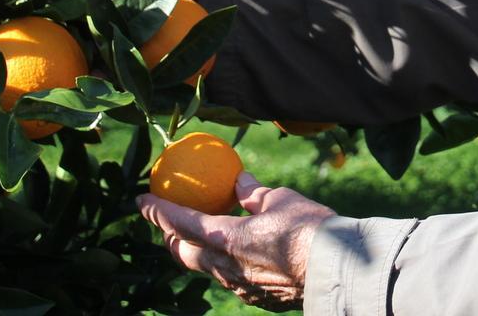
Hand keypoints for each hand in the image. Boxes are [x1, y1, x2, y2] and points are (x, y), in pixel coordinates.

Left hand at [138, 172, 335, 311]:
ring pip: (205, 269)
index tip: (141, 199)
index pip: (180, 223)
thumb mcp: (280, 199)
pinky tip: (237, 253)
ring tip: (199, 236)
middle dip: (169, 238)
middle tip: (166, 223)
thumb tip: (239, 180)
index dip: (157, 211)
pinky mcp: (256, 297)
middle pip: (183, 254)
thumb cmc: (309, 228)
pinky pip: (229, 279)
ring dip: (195, 251)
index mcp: (226, 238)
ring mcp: (239, 286)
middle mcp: (225, 266)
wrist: (336, 270)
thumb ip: (253, 193)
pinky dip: (222, 262)